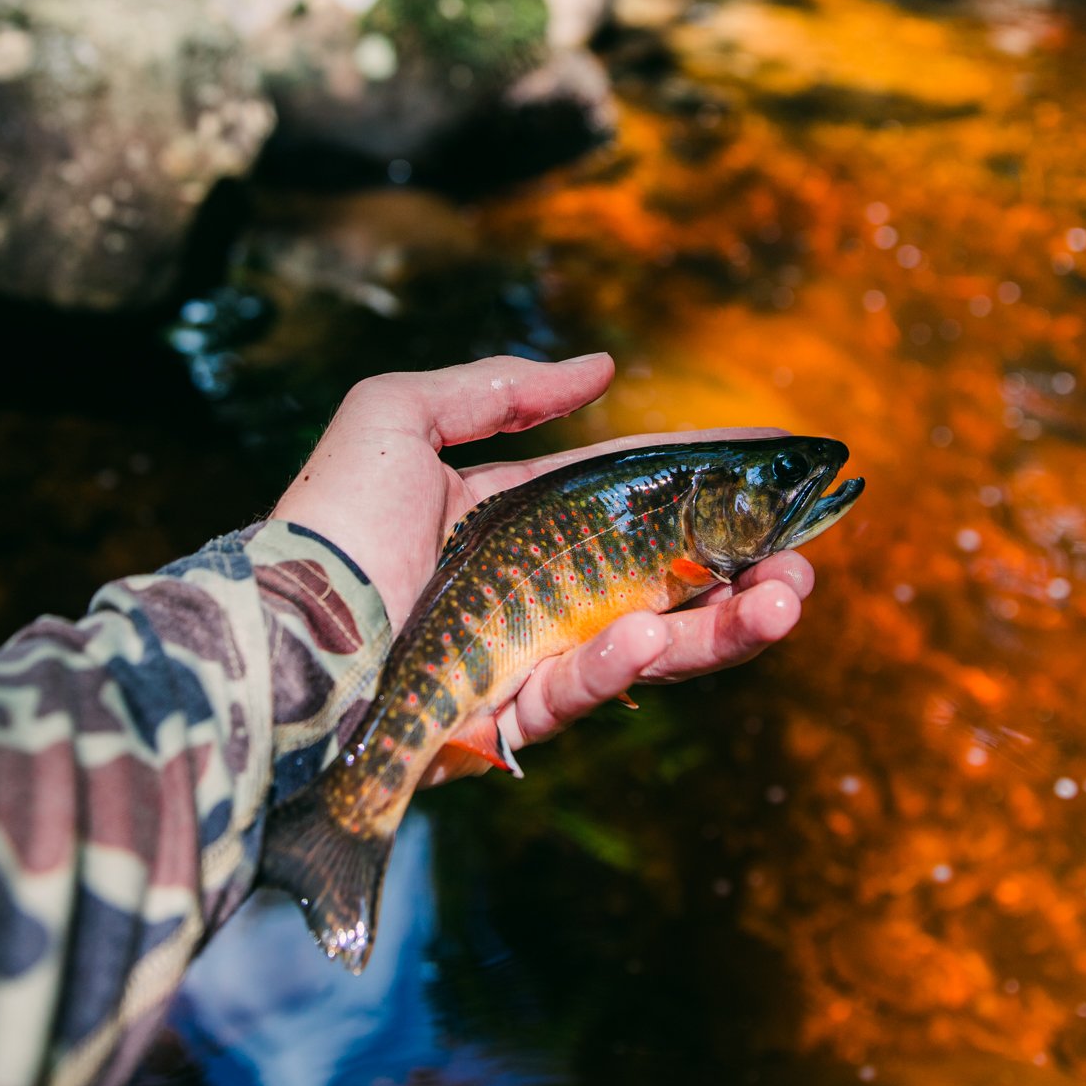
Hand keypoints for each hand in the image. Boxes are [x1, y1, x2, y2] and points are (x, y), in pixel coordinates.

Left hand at [269, 354, 815, 784]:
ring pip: (650, 645)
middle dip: (744, 571)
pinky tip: (658, 634)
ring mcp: (524, 654)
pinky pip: (586, 690)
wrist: (278, 632)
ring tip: (786, 604)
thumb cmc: (329, 518)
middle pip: (662, 575)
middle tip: (806, 568)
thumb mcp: (397, 414)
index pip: (629, 486)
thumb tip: (601, 367)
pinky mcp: (508, 718)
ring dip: (724, 628)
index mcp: (511, 514)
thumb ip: (499, 388)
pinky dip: (627, 664)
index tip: (782, 458)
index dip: (705, 469)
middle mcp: (529, 585)